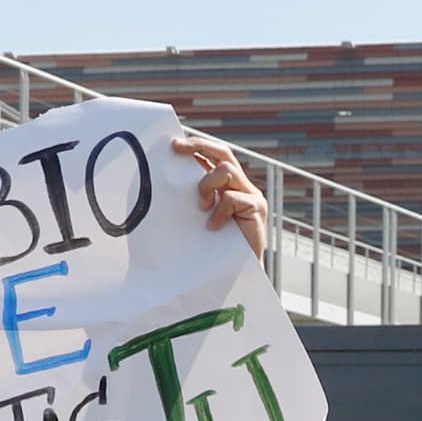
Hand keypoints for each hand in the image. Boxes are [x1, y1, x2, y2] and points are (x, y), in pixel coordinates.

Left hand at [173, 133, 270, 262]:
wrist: (237, 275)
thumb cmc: (214, 249)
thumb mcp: (199, 218)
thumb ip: (192, 201)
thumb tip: (164, 185)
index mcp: (227, 186)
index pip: (214, 155)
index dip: (197, 146)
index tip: (174, 145)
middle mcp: (241, 186)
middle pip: (224, 153)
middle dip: (199, 146)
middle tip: (177, 148)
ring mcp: (251, 196)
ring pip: (226, 170)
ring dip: (207, 185)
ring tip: (201, 208)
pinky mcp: (257, 209)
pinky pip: (232, 198)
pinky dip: (219, 211)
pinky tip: (212, 227)